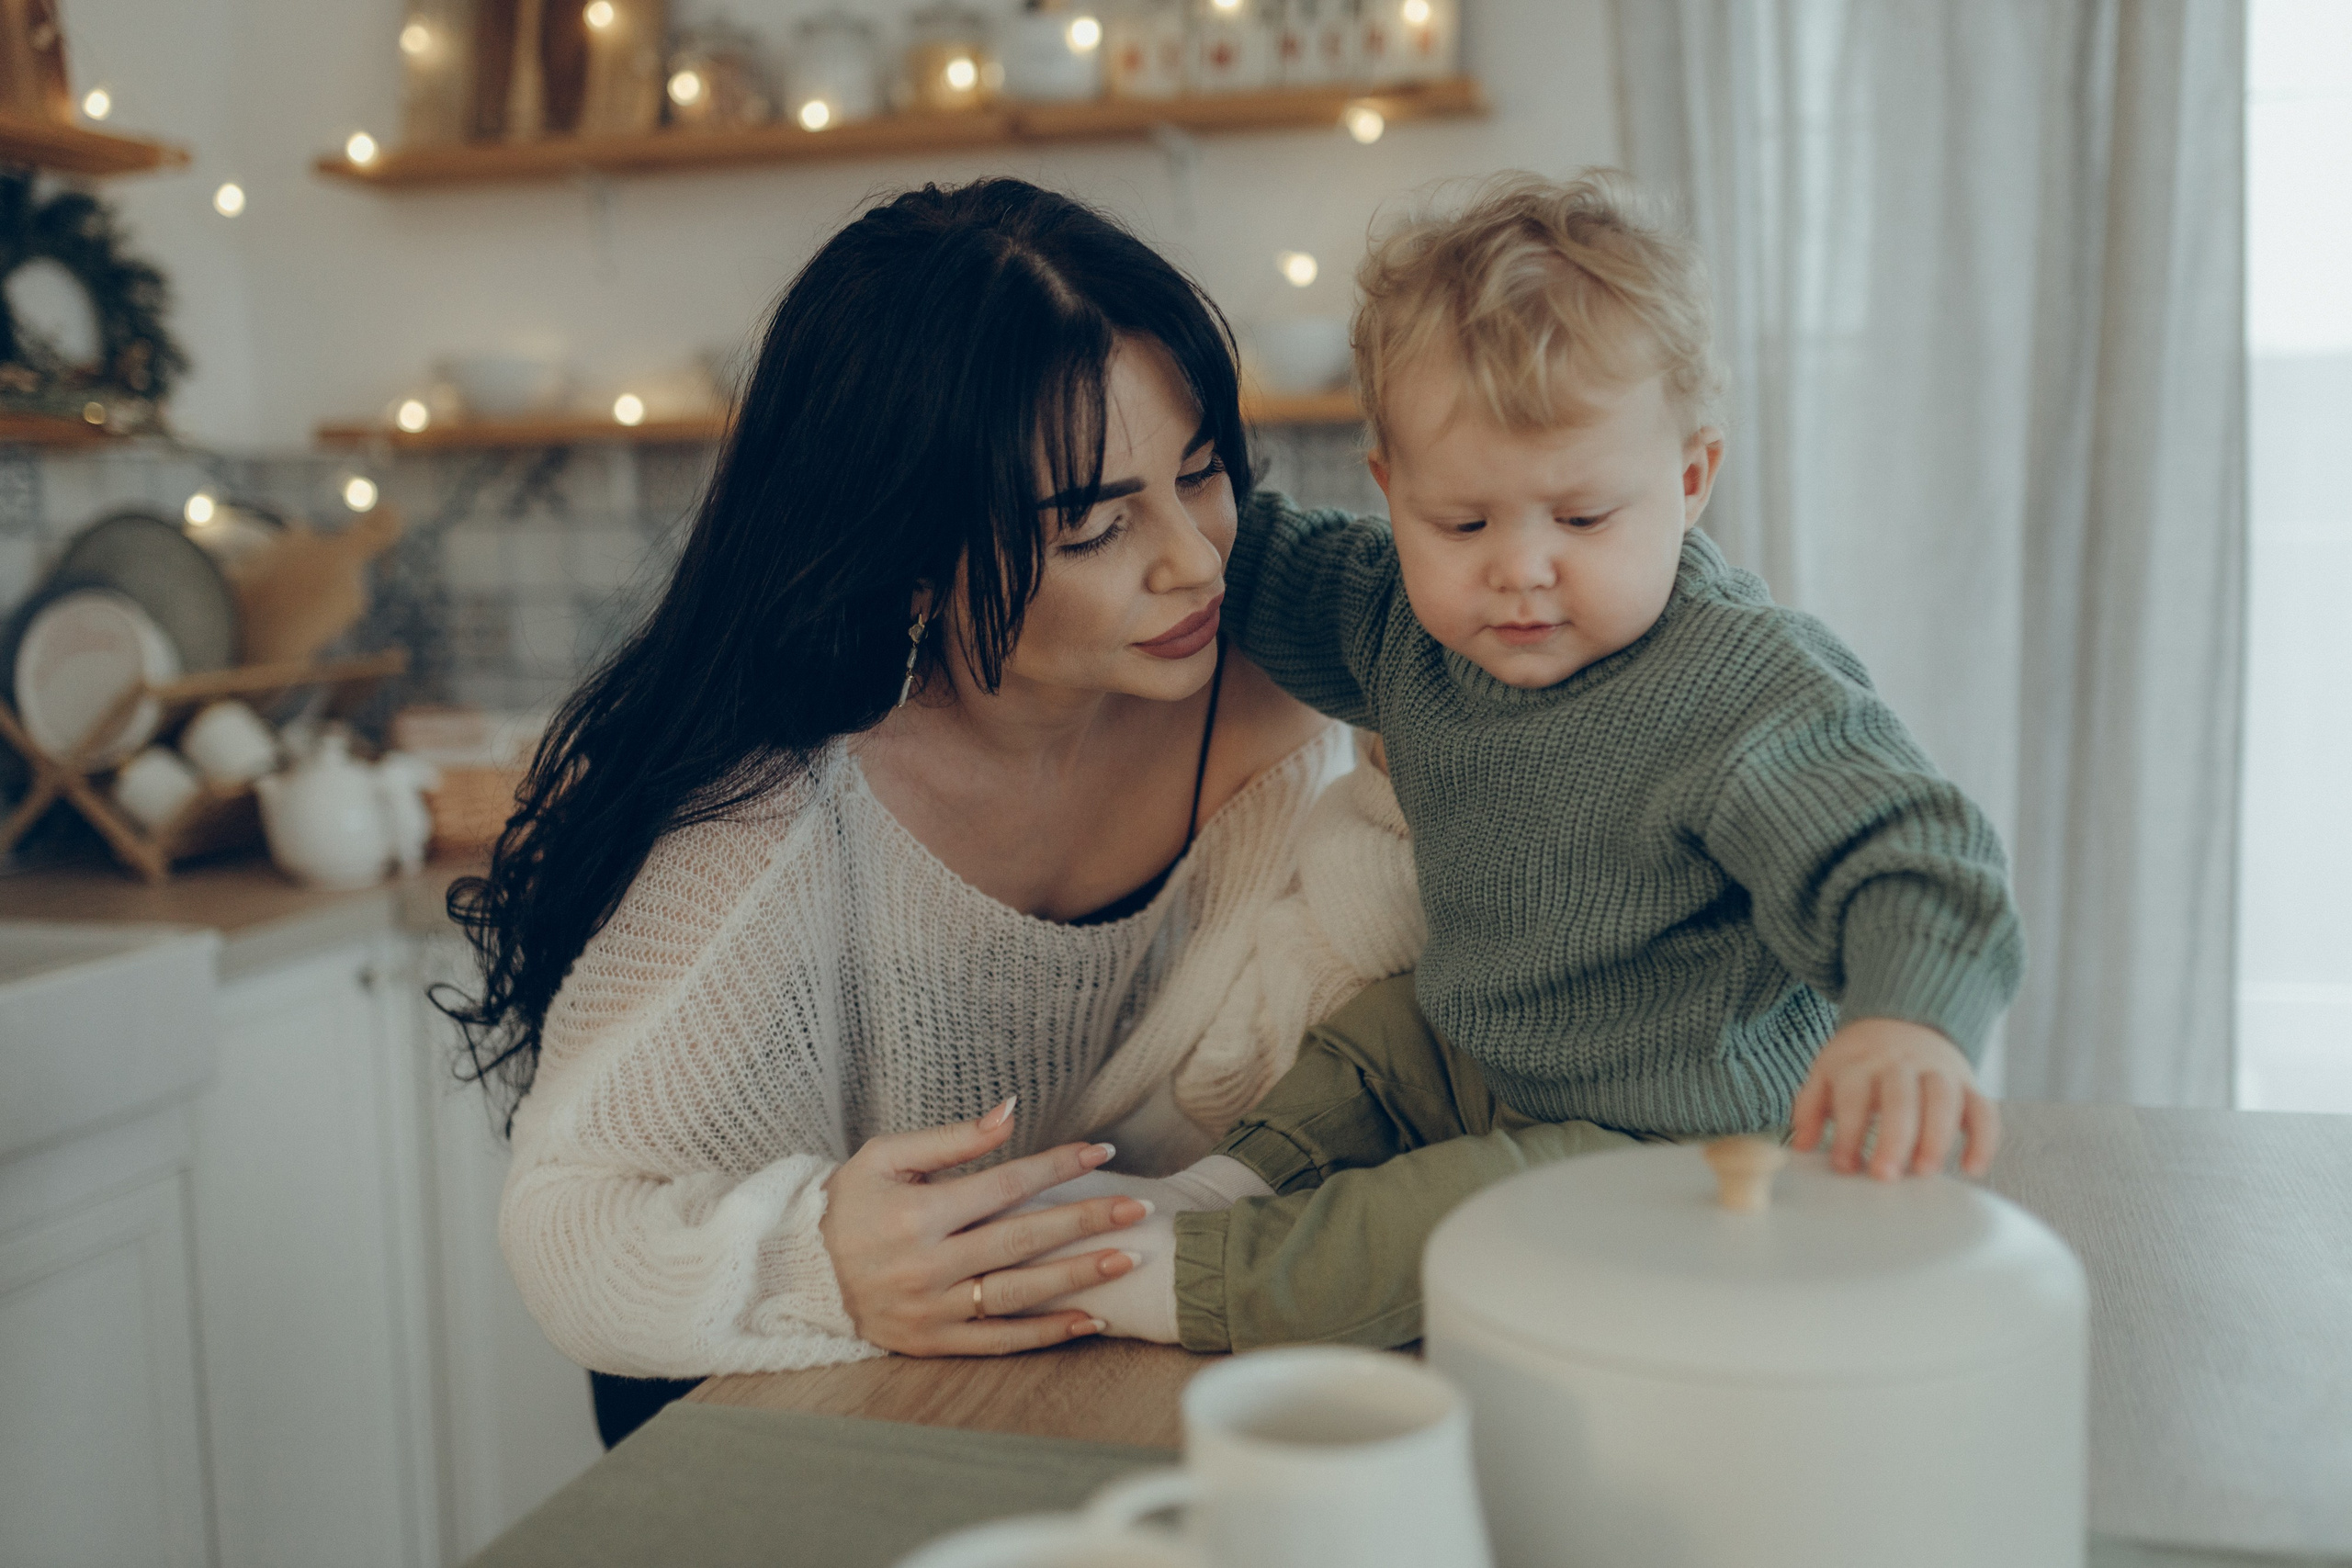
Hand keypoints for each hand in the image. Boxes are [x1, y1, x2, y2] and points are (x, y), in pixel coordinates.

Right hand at [819, 1096, 1149, 1354]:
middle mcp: (926, 1265)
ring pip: (1018, 1294)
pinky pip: (999, 1341)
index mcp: (917, 1213)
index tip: (1100, 1150)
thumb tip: (1011, 1110)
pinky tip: (1091, 1317)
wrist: (801, 1269)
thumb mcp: (887, 1157)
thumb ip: (952, 1139)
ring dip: (1078, 1277)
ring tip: (1126, 1259)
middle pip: (1021, 1241)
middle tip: (1137, 1209)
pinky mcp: (932, 1342)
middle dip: (1085, 1221)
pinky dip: (1046, 1333)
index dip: (1055, 1167)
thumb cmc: (849, 1203)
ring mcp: (930, 1310)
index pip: (1004, 1186)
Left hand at [1790, 1018, 1998, 1178]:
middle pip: (1900, 1096)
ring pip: (1944, 1099)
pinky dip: (1983, 1139)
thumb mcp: (1827, 1073)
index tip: (1845, 1166)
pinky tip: (1972, 1169)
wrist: (1904, 1020)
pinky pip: (1984, 1108)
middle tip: (1885, 1175)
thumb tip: (1801, 1147)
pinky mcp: (1968, 1084)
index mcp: (1861, 1062)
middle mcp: (1901, 1063)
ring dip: (1937, 1136)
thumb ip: (1811, 1108)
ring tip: (1925, 1172)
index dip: (1848, 1131)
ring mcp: (1938, 1071)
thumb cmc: (1860, 1061)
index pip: (1854, 1094)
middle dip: (1893, 1137)